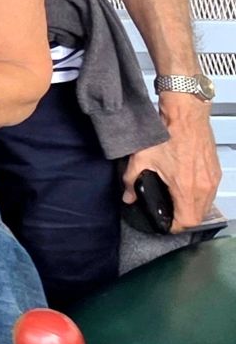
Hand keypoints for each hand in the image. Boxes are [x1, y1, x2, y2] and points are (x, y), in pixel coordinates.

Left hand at [126, 94, 222, 228]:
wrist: (186, 117)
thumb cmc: (166, 135)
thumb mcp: (141, 160)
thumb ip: (131, 181)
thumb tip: (128, 196)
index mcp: (185, 188)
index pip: (186, 221)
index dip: (173, 226)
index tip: (164, 223)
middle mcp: (203, 187)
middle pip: (197, 217)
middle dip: (182, 220)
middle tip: (168, 215)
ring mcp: (212, 180)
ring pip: (205, 206)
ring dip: (192, 209)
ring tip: (176, 204)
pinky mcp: (216, 172)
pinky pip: (210, 194)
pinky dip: (199, 197)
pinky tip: (186, 191)